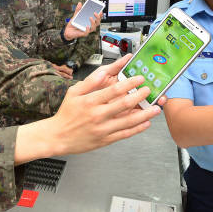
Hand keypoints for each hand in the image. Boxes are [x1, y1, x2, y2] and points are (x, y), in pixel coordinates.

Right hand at [45, 54, 162, 154]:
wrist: (57, 137)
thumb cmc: (66, 114)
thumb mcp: (74, 92)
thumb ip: (90, 82)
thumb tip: (104, 71)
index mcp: (90, 101)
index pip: (114, 90)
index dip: (129, 83)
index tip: (139, 79)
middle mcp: (97, 115)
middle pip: (124, 104)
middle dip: (140, 96)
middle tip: (149, 90)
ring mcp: (102, 129)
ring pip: (128, 121)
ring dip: (144, 115)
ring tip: (155, 109)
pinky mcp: (105, 140)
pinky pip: (124, 134)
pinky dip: (137, 129)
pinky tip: (145, 123)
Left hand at [63, 2, 101, 40]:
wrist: (67, 30)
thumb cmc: (74, 24)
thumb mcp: (76, 15)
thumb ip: (78, 10)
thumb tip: (79, 3)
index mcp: (90, 21)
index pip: (97, 19)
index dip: (100, 15)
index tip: (100, 11)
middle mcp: (90, 26)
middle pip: (97, 23)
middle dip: (98, 18)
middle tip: (95, 13)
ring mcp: (87, 30)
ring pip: (93, 28)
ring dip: (93, 22)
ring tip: (90, 17)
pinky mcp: (83, 34)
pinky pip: (87, 32)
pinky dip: (88, 29)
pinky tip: (87, 26)